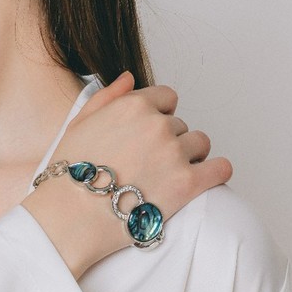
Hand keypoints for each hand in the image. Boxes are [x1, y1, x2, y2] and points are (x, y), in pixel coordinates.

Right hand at [22, 72, 231, 278]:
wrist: (72, 213)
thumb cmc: (71, 169)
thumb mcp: (80, 121)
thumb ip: (108, 95)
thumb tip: (129, 77)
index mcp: (132, 106)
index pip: (166, 96)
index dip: (159, 112)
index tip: (150, 130)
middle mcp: (157, 124)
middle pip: (180, 123)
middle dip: (168, 139)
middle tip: (149, 161)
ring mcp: (174, 153)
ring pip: (201, 143)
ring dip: (189, 155)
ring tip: (169, 173)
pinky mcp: (188, 183)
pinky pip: (221, 169)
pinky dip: (217, 172)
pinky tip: (206, 177)